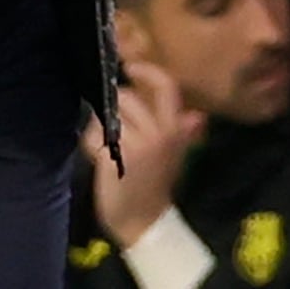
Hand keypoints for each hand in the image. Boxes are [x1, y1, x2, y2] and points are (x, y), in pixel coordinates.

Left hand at [81, 61, 204, 247]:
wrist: (144, 221)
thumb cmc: (157, 185)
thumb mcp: (174, 155)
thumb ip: (180, 131)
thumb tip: (198, 115)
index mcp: (174, 129)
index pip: (167, 87)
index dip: (148, 72)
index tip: (132, 68)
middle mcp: (158, 133)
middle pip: (127, 97)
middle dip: (113, 104)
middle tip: (110, 118)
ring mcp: (136, 145)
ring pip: (108, 117)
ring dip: (100, 127)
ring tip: (104, 142)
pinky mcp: (115, 159)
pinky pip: (96, 136)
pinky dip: (91, 142)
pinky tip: (98, 157)